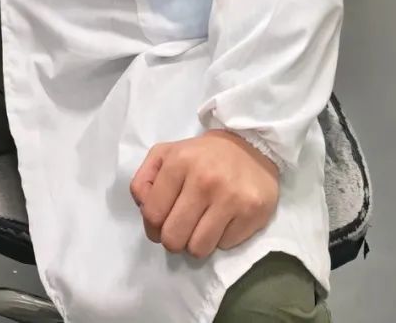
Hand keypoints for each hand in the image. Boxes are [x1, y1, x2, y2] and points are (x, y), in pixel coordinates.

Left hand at [130, 130, 278, 258]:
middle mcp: (205, 179)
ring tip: (202, 226)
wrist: (252, 145)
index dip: (152, 227)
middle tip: (182, 228)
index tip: (161, 223)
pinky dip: (221, 238)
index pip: (153, 214)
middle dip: (173, 239)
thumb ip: (145, 179)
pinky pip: (224, 246)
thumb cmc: (203, 155)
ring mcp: (230, 197)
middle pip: (173, 238)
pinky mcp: (252, 212)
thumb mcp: (167, 154)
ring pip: (198, 249)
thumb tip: (142, 208)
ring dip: (197, 243)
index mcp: (179, 161)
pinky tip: (224, 220)